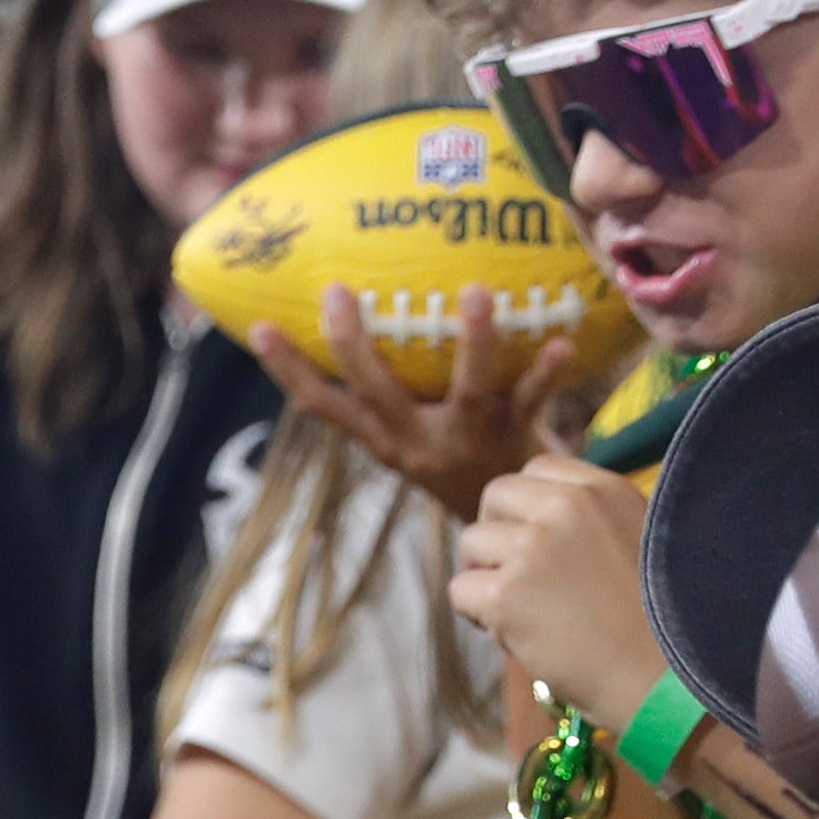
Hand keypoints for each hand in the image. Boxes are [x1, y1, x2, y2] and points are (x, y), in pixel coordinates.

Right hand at [249, 285, 581, 525]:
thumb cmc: (461, 459)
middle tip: (337, 292)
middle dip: (352, 344)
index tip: (258, 329)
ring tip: (474, 293)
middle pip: (377, 393)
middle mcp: (419, 443)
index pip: (324, 407)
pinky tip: (560, 341)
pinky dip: (546, 371)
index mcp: (386, 441)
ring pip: (467, 391)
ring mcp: (469, 440)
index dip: (288, 371)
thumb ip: (393, 394)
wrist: (516, 527)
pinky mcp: (517, 436)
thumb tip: (371, 308)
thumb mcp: (412, 439)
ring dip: (473, 342)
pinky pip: (533, 399)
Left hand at [450, 457, 662, 725]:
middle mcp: (567, 508)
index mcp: (606, 490)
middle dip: (497, 533)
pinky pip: (461, 591)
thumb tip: (534, 519)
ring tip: (524, 610)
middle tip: (520, 576)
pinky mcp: (507, 595)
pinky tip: (514, 634)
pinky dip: (478, 616)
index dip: (528, 507)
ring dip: (486, 577)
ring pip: (471, 543)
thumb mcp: (642, 541)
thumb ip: (592, 519)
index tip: (539, 543)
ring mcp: (534, 549)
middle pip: (495, 495)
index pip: (538, 468)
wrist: (665, 681)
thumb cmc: (659, 625)